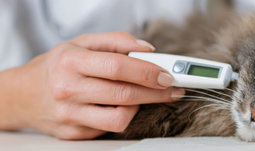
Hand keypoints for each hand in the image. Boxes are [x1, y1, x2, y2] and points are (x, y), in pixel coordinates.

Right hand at [0, 32, 184, 139]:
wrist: (23, 95)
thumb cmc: (57, 66)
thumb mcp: (81, 43)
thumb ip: (116, 41)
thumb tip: (147, 49)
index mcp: (70, 62)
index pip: (117, 67)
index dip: (147, 71)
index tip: (167, 75)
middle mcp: (68, 89)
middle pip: (123, 94)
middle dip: (156, 92)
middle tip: (172, 89)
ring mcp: (70, 115)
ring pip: (119, 118)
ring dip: (141, 107)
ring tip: (147, 97)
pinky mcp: (74, 134)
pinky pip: (109, 128)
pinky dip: (123, 116)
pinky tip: (124, 106)